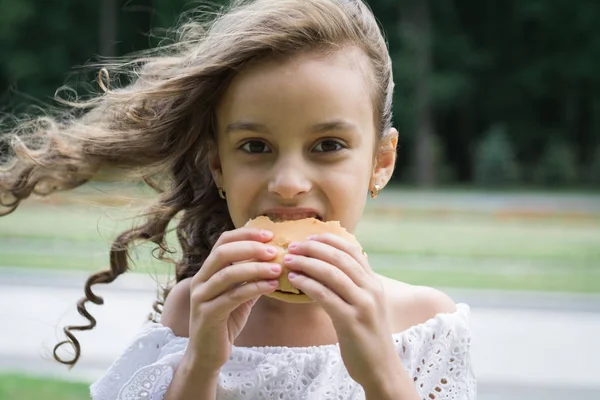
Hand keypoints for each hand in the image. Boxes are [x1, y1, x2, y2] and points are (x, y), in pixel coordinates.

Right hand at [186, 228, 280, 373]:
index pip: (223, 241)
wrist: (207, 355)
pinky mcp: (207, 314)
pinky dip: (254, 288)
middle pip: (223, 252)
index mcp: (207, 270)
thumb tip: (276, 260)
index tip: (270, 234)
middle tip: (275, 251)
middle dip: (251, 248)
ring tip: (278, 269)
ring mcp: (201, 297)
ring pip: (228, 274)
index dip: (246, 234)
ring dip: (256, 268)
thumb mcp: (239, 295)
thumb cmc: (225, 322)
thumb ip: (251, 277)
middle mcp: (200, 280)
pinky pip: (233, 296)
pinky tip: (272, 286)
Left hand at [283, 234, 402, 387]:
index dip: (329, 240)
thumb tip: (327, 266)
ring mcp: (363, 305)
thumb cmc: (366, 336)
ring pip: (331, 273)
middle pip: (339, 258)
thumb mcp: (365, 305)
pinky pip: (325, 295)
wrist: (381, 368)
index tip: (309, 237)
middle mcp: (372, 289)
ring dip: (307, 263)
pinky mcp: (351, 321)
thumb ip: (352, 286)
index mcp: (374, 283)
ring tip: (289, 260)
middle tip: (292, 246)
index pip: (352, 250)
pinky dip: (307, 284)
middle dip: (313, 248)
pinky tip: (294, 280)